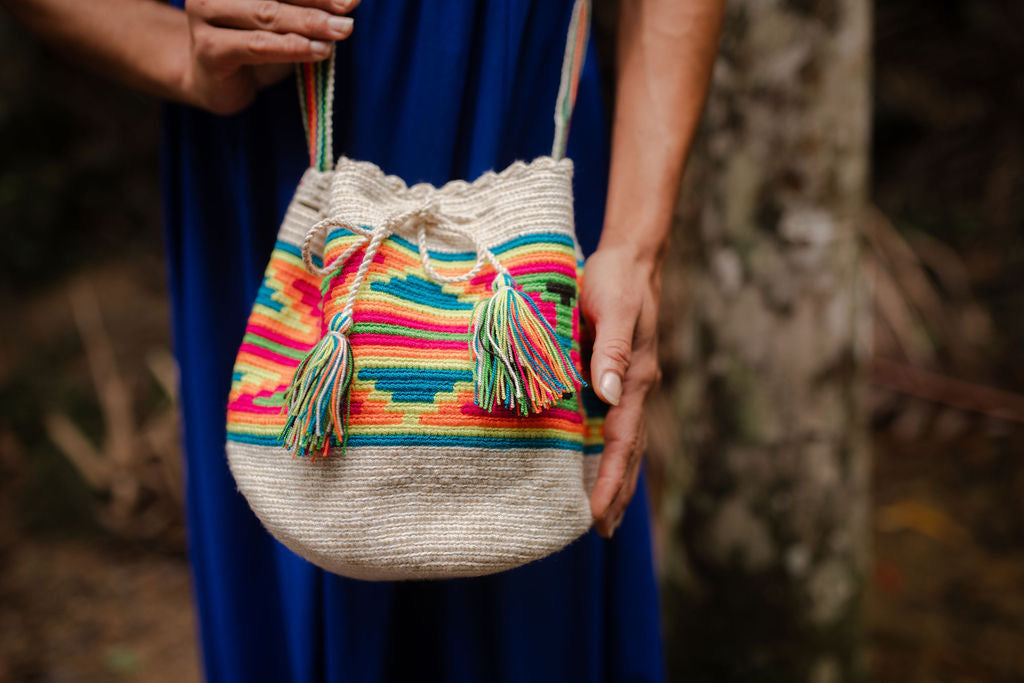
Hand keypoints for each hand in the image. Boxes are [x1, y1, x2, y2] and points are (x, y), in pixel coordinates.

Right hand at [182, 0, 358, 114]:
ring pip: (266, 14)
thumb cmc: (255, 41)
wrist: (218, 82)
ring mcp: (205, 14)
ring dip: (308, 23)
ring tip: (341, 30)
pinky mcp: (208, 49)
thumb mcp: (285, 17)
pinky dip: (291, 48)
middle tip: (350, 5)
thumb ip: (307, 5)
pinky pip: (256, 45)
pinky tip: (319, 51)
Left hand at [580, 244, 663, 537]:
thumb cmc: (618, 281)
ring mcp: (628, 385)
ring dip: (615, 478)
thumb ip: (614, 351)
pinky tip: (593, 463)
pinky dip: (607, 452)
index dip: (609, 480)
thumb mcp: (615, 309)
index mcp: (637, 379)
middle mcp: (635, 389)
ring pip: (624, 442)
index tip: (596, 515)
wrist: (629, 259)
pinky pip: (613, 424)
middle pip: (629, 453)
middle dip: (617, 492)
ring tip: (605, 514)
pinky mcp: (615, 376)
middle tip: (603, 531)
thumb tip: (609, 395)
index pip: (622, 442)